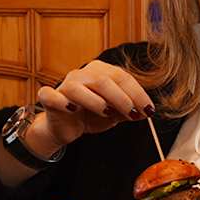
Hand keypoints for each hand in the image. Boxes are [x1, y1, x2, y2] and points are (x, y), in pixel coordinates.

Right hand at [30, 60, 152, 148]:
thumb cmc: (91, 115)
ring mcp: (65, 85)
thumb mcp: (114, 114)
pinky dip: (61, 101)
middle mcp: (82, 74)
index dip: (137, 93)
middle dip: (122, 98)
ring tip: (107, 113)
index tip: (149, 110)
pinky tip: (72, 109)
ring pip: (78, 87)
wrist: (66, 127)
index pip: (122, 77)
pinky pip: (50, 95)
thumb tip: (146, 112)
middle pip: (103, 81)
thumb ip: (128, 111)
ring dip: (95, 101)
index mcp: (100, 72)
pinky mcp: (50, 98)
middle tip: (133, 114)